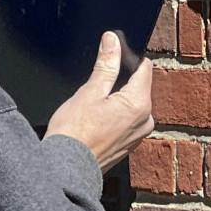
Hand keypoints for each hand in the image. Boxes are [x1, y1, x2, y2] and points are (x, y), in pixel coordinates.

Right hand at [46, 33, 154, 172]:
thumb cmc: (74, 133)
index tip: (112, 56)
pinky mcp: (129, 146)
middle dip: (121, 81)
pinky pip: (127, 122)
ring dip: (117, 100)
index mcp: (139, 104)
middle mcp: (145, 121)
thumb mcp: (89, 92)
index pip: (144, 68)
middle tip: (95, 86)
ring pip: (132, 104)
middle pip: (139, 87)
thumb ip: (106, 64)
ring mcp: (138, 136)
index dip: (129, 58)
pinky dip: (115, 116)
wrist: (65, 169)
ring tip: (93, 106)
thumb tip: (112, 41)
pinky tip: (95, 121)